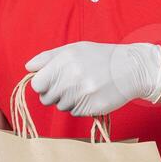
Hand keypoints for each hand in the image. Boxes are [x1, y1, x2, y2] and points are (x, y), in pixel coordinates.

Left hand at [25, 42, 160, 116]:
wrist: (132, 68)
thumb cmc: (100, 57)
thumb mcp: (74, 49)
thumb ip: (48, 57)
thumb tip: (28, 67)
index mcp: (65, 61)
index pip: (37, 84)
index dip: (42, 85)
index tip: (50, 82)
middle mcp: (72, 78)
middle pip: (47, 98)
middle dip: (54, 93)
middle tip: (70, 84)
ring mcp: (83, 94)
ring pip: (61, 106)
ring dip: (68, 100)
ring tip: (84, 87)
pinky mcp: (92, 107)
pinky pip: (75, 113)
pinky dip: (81, 106)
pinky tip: (92, 95)